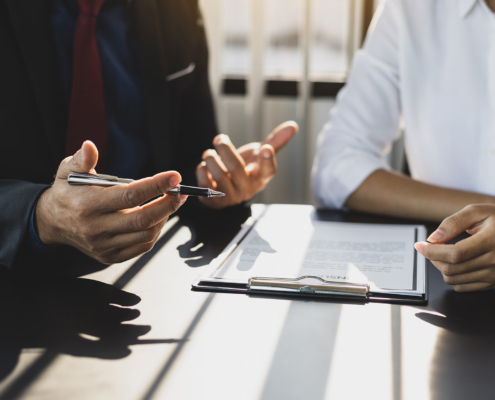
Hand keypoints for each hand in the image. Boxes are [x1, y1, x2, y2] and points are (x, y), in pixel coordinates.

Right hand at [36, 141, 186, 263]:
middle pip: (143, 219)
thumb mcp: (67, 170)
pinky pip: (142, 246)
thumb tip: (90, 146)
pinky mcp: (109, 256)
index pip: (130, 196)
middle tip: (180, 191)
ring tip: (170, 202)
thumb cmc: (66, 192)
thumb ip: (82, 159)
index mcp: (87, 205)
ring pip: (146, 234)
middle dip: (168, 204)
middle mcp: (96, 228)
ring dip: (164, 217)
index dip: (156, 186)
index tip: (174, 177)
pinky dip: (155, 231)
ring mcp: (103, 245)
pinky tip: (158, 217)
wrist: (52, 221)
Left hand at [196, 121, 297, 207]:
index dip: (268, 160)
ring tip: (209, 153)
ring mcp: (230, 197)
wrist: (227, 190)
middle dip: (226, 150)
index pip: (268, 171)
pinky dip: (201, 171)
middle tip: (219, 139)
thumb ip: (275, 141)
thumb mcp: (259, 155)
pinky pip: (204, 184)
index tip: (266, 149)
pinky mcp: (213, 202)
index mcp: (261, 177)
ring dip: (211, 159)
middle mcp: (247, 189)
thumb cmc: (246, 169)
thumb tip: (293, 125)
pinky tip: (204, 167)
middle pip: (236, 169)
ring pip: (219, 176)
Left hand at [415, 204, 494, 291]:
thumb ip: (454, 222)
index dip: (432, 251)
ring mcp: (494, 275)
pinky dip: (452, 277)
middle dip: (433, 258)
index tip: (419, 245)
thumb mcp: (478, 212)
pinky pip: (463, 287)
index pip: (455, 254)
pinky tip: (453, 264)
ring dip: (441, 267)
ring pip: (454, 279)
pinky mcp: (492, 283)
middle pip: (452, 268)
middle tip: (430, 247)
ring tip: (443, 254)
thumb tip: (434, 238)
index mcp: (491, 241)